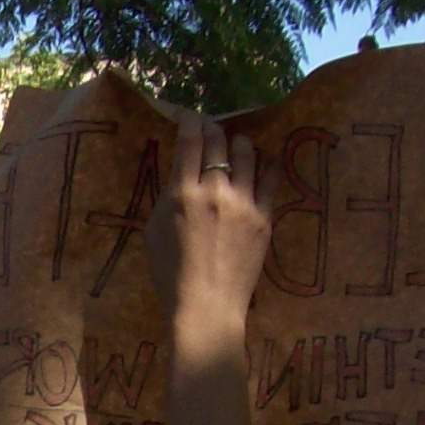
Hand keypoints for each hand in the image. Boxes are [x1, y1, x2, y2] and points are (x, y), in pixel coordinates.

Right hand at [145, 112, 275, 334]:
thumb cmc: (170, 276)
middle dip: (212, 128)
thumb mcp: (154, 232)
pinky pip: (270, 177)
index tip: (188, 117)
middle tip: (209, 130)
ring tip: (236, 148)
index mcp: (182, 193)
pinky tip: (260, 165)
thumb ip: (167, 199)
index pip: (190, 140)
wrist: (206, 307)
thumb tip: (179, 177)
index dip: (189, 120)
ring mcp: (245, 201)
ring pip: (248, 152)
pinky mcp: (265, 215)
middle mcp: (216, 190)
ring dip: (239, 144)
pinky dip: (264, 165)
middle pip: (219, 140)